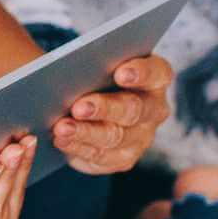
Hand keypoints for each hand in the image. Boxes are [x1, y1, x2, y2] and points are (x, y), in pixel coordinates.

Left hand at [52, 54, 173, 173]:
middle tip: (79, 107)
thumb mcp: (92, 62)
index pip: (157, 72)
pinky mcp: (122, 158)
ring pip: (115, 136)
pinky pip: (100, 156)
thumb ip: (87, 60)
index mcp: (154, 77)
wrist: (86, 105)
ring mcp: (141, 137)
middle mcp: (153, 109)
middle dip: (105, 108)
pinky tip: (60, 140)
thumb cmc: (92, 74)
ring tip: (61, 128)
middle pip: (134, 109)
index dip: (142, 73)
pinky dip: (78, 147)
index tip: (121, 73)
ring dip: (86, 132)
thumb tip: (61, 65)